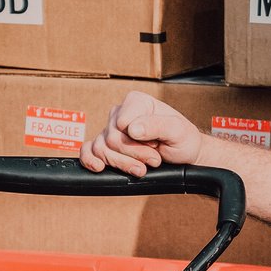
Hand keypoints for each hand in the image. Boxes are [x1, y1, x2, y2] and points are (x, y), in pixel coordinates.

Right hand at [79, 91, 202, 175]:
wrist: (183, 155)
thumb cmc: (182, 139)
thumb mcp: (177, 130)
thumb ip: (157, 125)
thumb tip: (131, 128)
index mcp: (137, 102)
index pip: (122, 123)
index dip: (139, 140)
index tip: (157, 146)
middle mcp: (120, 113)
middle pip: (112, 139)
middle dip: (134, 155)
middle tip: (154, 159)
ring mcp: (111, 130)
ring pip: (101, 148)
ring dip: (122, 163)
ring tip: (142, 168)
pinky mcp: (105, 145)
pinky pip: (87, 150)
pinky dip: (90, 160)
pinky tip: (99, 167)